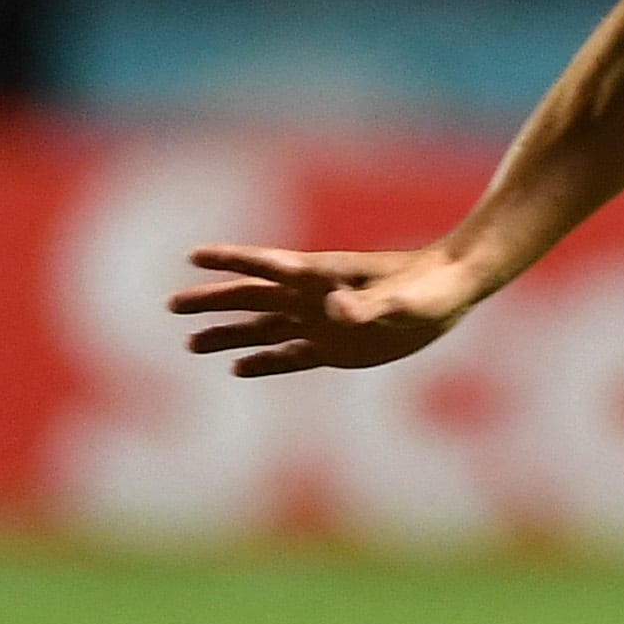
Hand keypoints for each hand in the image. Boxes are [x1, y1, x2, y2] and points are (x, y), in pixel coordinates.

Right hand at [167, 245, 484, 375]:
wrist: (452, 292)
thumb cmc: (430, 288)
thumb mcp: (403, 300)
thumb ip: (371, 305)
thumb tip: (336, 312)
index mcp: (321, 276)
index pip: (266, 265)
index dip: (229, 259)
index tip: (192, 256)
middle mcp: (313, 298)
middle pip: (250, 298)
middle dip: (211, 301)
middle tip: (171, 305)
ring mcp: (322, 322)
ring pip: (263, 328)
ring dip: (227, 334)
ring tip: (190, 344)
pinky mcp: (338, 347)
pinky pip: (291, 355)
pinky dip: (264, 361)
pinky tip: (237, 368)